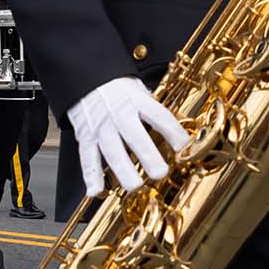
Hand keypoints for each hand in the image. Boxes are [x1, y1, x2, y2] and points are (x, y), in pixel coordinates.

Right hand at [66, 76, 191, 193]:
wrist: (84, 77)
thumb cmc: (116, 87)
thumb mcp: (139, 89)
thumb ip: (155, 111)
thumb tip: (179, 134)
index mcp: (137, 101)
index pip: (159, 116)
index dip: (174, 132)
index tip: (185, 147)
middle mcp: (120, 115)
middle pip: (135, 136)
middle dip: (148, 156)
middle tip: (160, 173)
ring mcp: (102, 127)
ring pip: (112, 151)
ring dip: (123, 170)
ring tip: (134, 186)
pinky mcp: (86, 137)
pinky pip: (88, 158)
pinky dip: (90, 176)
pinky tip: (96, 191)